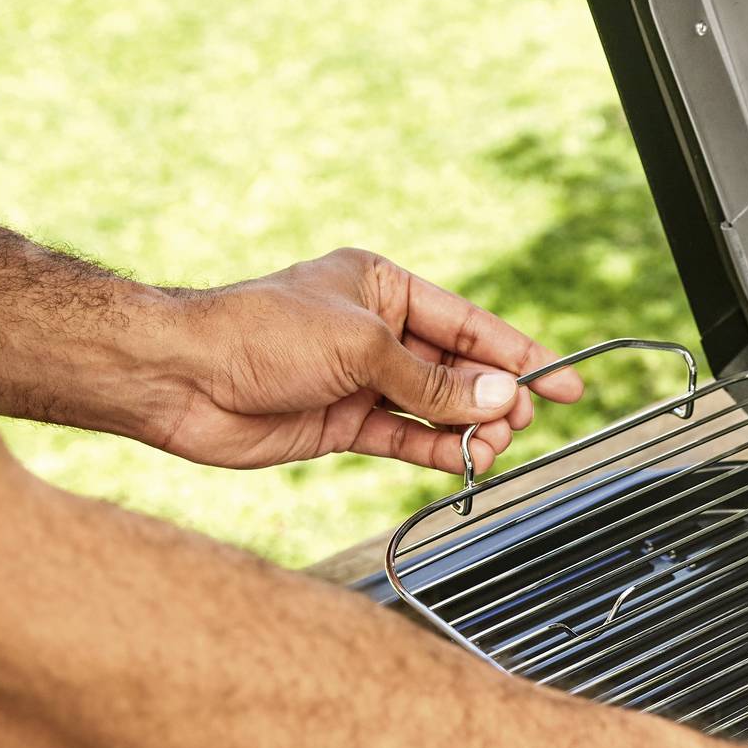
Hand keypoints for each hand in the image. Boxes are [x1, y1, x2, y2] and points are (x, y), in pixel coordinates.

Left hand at [137, 249, 585, 472]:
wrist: (182, 378)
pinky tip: (464, 460)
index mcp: (381, 287)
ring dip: (468, 428)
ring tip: (492, 447)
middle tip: (522, 421)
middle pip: (457, 368)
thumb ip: (434, 382)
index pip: (467, 322)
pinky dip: (436, 450)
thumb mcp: (362, 348)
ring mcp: (358, 379)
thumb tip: (499, 400)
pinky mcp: (341, 422)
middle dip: (494, 396)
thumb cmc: (260, 334)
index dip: (519, 352)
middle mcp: (373, 331)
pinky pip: (405, 438)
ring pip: (435, 408)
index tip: (565, 381)